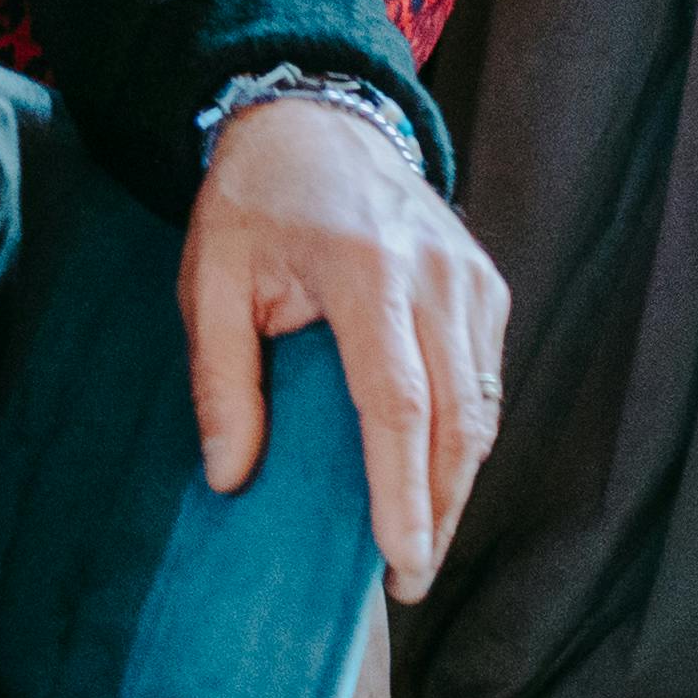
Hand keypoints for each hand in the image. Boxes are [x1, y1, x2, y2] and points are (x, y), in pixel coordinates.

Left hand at [181, 93, 504, 602]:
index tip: (402, 561)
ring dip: (457, 482)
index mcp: (365, 270)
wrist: (315, 120)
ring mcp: (471, 278)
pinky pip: (485, 379)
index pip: (398, 403)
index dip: (403, 492)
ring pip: (483, 407)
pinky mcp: (486, 285)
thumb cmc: (255, 204)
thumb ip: (219, 379)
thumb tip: (230, 477)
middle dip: (440, 509)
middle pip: (458, 420)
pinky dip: (466, 435)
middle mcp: (435, 276)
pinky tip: (433, 475)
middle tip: (409, 577)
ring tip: (420, 542)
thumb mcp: (211, 280)